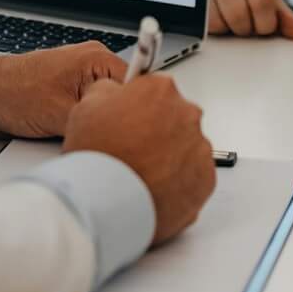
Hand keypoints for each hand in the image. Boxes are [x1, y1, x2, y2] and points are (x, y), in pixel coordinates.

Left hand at [0, 42, 128, 139]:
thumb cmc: (13, 94)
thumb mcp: (62, 113)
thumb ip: (97, 119)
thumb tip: (121, 132)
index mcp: (96, 59)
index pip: (139, 85)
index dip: (138, 110)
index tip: (137, 131)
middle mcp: (92, 66)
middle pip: (123, 98)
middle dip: (115, 119)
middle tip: (107, 137)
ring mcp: (81, 80)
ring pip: (105, 108)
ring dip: (97, 124)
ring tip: (85, 135)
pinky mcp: (70, 94)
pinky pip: (90, 112)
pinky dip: (86, 124)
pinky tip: (76, 135)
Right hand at [63, 75, 216, 245]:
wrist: (105, 201)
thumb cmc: (96, 156)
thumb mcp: (87, 105)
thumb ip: (108, 91)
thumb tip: (115, 93)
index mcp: (161, 90)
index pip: (156, 91)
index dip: (140, 107)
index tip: (132, 119)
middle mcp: (187, 115)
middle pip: (175, 118)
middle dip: (157, 132)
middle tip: (132, 151)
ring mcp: (199, 148)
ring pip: (186, 148)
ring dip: (169, 157)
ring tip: (140, 174)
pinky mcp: (205, 180)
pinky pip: (193, 176)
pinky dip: (177, 182)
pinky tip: (152, 188)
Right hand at [207, 0, 292, 40]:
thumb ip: (284, 16)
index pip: (262, 3)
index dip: (266, 24)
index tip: (265, 25)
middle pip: (238, 15)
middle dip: (246, 29)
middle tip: (247, 24)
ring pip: (218, 22)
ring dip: (229, 30)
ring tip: (232, 20)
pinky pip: (203, 25)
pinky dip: (214, 29)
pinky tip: (219, 19)